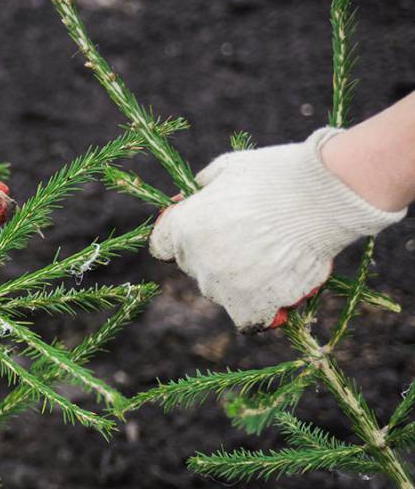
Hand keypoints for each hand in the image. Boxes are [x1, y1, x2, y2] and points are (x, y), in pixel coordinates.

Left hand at [149, 128, 405, 331]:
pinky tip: (276, 292)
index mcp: (184, 226)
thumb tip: (191, 197)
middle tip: (252, 238)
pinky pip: (249, 320)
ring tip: (275, 257)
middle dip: (216, 256)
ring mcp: (225, 285)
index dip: (184, 239)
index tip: (205, 232)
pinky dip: (261, 311)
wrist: (324, 194)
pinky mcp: (256, 304)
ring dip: (241, 282)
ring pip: (222, 292)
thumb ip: (204, 188)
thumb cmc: (276, 175)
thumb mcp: (227, 168)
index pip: (163, 247)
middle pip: (195, 268)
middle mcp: (198, 260)